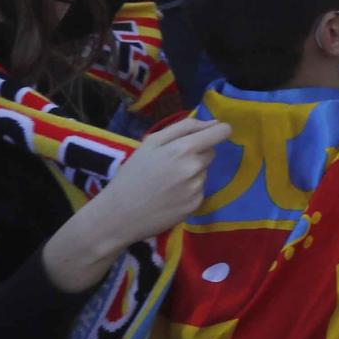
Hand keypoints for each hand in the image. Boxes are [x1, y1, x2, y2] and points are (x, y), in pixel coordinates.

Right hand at [44, 117, 232, 292]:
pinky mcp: (195, 205)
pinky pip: (199, 190)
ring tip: (166, 183)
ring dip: (191, 173)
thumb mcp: (151, 143)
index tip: (211, 134)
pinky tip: (169, 197)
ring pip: (204, 172)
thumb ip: (184, 127)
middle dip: (197, 154)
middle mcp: (195, 168)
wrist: (117, 216)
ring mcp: (197, 188)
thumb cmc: (131, 174)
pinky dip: (188, 191)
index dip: (218, 131)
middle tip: (171, 164)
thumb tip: (213, 122)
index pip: (221, 132)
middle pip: (211, 152)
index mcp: (184, 148)